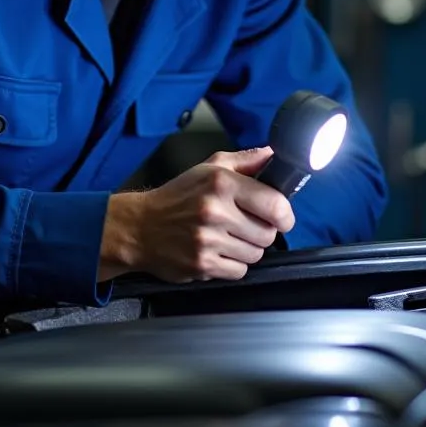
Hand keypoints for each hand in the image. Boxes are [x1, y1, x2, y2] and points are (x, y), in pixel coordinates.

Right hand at [98, 147, 294, 283]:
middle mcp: (215, 211)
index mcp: (222, 183)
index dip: (285, 214)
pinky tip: (219, 251)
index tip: (282, 216)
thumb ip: (245, 160)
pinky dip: (233, 265)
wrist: (140, 227)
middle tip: (246, 225)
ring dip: (248, 248)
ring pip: (256, 255)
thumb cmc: (177, 196)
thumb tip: (273, 155)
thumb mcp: (209, 167)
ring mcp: (208, 240)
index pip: (276, 204)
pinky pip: (239, 271)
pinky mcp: (202, 265)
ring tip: (229, 237)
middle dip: (263, 231)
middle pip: (268, 234)